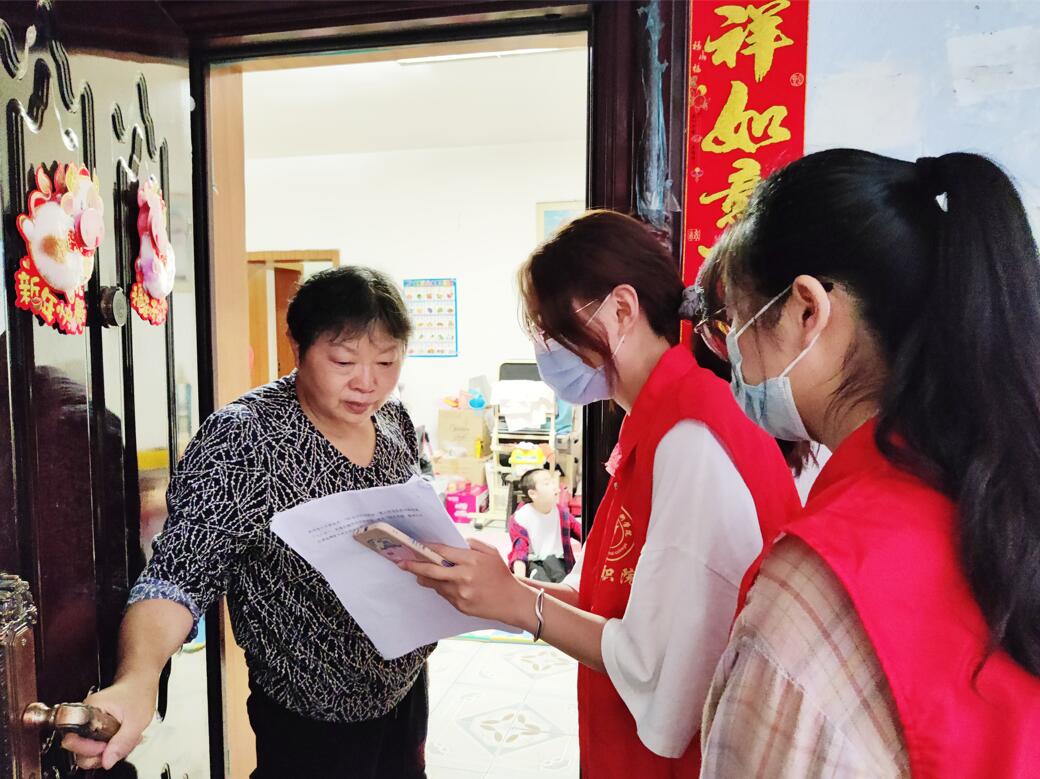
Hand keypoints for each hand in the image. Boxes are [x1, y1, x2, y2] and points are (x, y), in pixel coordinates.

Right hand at [61, 676, 156, 770]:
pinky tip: (123, 738)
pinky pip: (98, 745)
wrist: (140, 682)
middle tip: (118, 745)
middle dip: (101, 753)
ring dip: (109, 751)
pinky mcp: (95, 727)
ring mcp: (89, 722)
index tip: (105, 746)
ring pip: (90, 750)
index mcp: (90, 710)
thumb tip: (107, 762)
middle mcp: (85, 716)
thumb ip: (122, 742)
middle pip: (79, 750)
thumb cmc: (138, 692)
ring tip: (125, 739)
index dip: (88, 749)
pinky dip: (112, 746)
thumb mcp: (137, 720)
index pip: (72, 740)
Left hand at [401, 539, 534, 627]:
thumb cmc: (501, 575)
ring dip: (425, 578)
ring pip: (435, 584)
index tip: (416, 546)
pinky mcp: (460, 606)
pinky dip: (440, 588)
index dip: (427, 548)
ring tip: (418, 572)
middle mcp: (463, 577)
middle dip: (414, 566)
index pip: (443, 552)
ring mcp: (460, 593)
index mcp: (471, 560)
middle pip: (431, 570)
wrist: (511, 601)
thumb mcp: (491, 552)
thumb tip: (453, 543)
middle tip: (402, 563)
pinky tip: (442, 583)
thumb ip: (472, 544)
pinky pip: (444, 595)